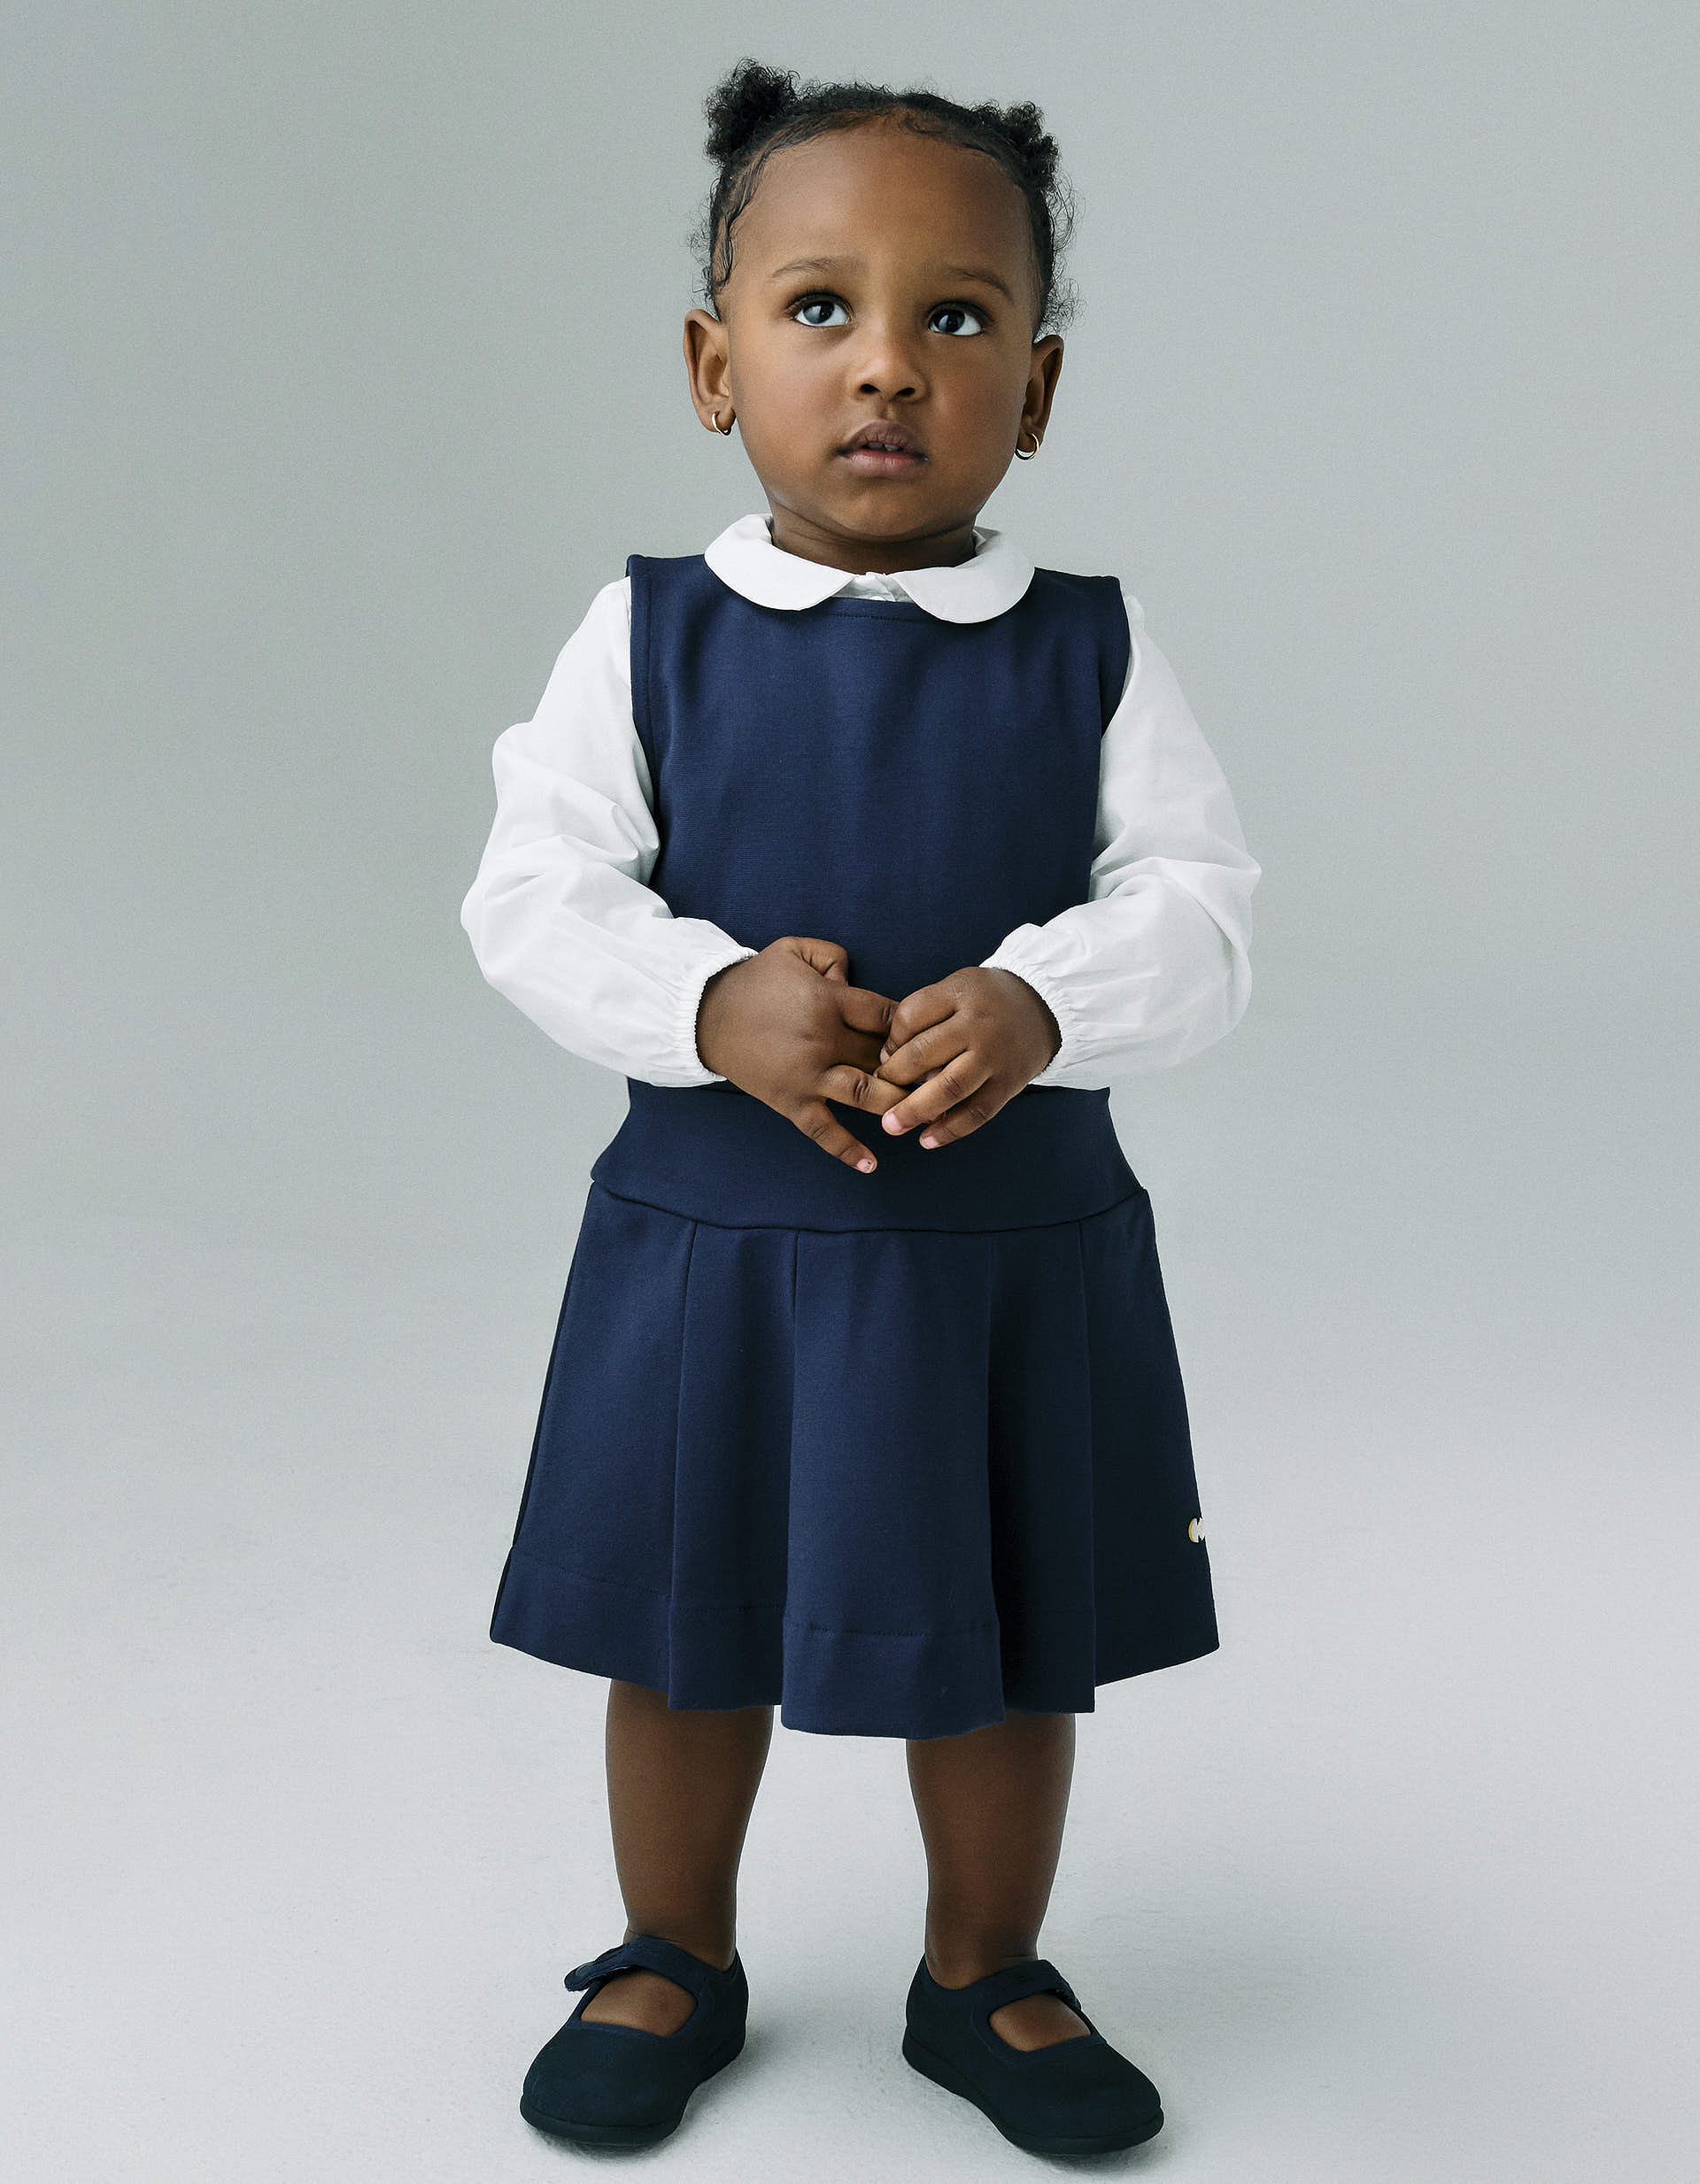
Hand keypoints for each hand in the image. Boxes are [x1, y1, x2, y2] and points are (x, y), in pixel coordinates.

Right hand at [696, 937, 906, 1171]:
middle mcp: (823, 1040)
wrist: (704, 1015)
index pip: (888, 1015)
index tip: (928, 1036)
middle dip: (917, 1069)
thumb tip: (855, 978)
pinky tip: (872, 1165)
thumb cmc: (753, 981)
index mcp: (828, 1001)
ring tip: (923, 1114)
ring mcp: (808, 1075)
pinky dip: (847, 1150)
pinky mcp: (791, 1101)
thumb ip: (832, 955)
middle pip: (885, 1057)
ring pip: (866, 1095)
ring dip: (898, 1104)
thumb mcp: (792, 949)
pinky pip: (823, 1130)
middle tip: (943, 1078)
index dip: (914, 1026)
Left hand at [872, 967, 1060, 1148]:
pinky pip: (977, 1112)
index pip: (911, 1017)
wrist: (1043, 1008)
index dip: (890, 1040)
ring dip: (915, 1110)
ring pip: (950, 1088)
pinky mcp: (1008, 1084)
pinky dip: (950, 1130)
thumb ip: (922, 1014)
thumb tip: (889, 1058)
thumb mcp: (955, 987)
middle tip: (875, 1089)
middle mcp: (978, 1026)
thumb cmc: (986, 1000)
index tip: (884, 1057)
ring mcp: (995, 1058)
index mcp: (960, 994)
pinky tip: (926, 1141)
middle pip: (925, 1054)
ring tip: (891, 1126)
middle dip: (893, 1077)